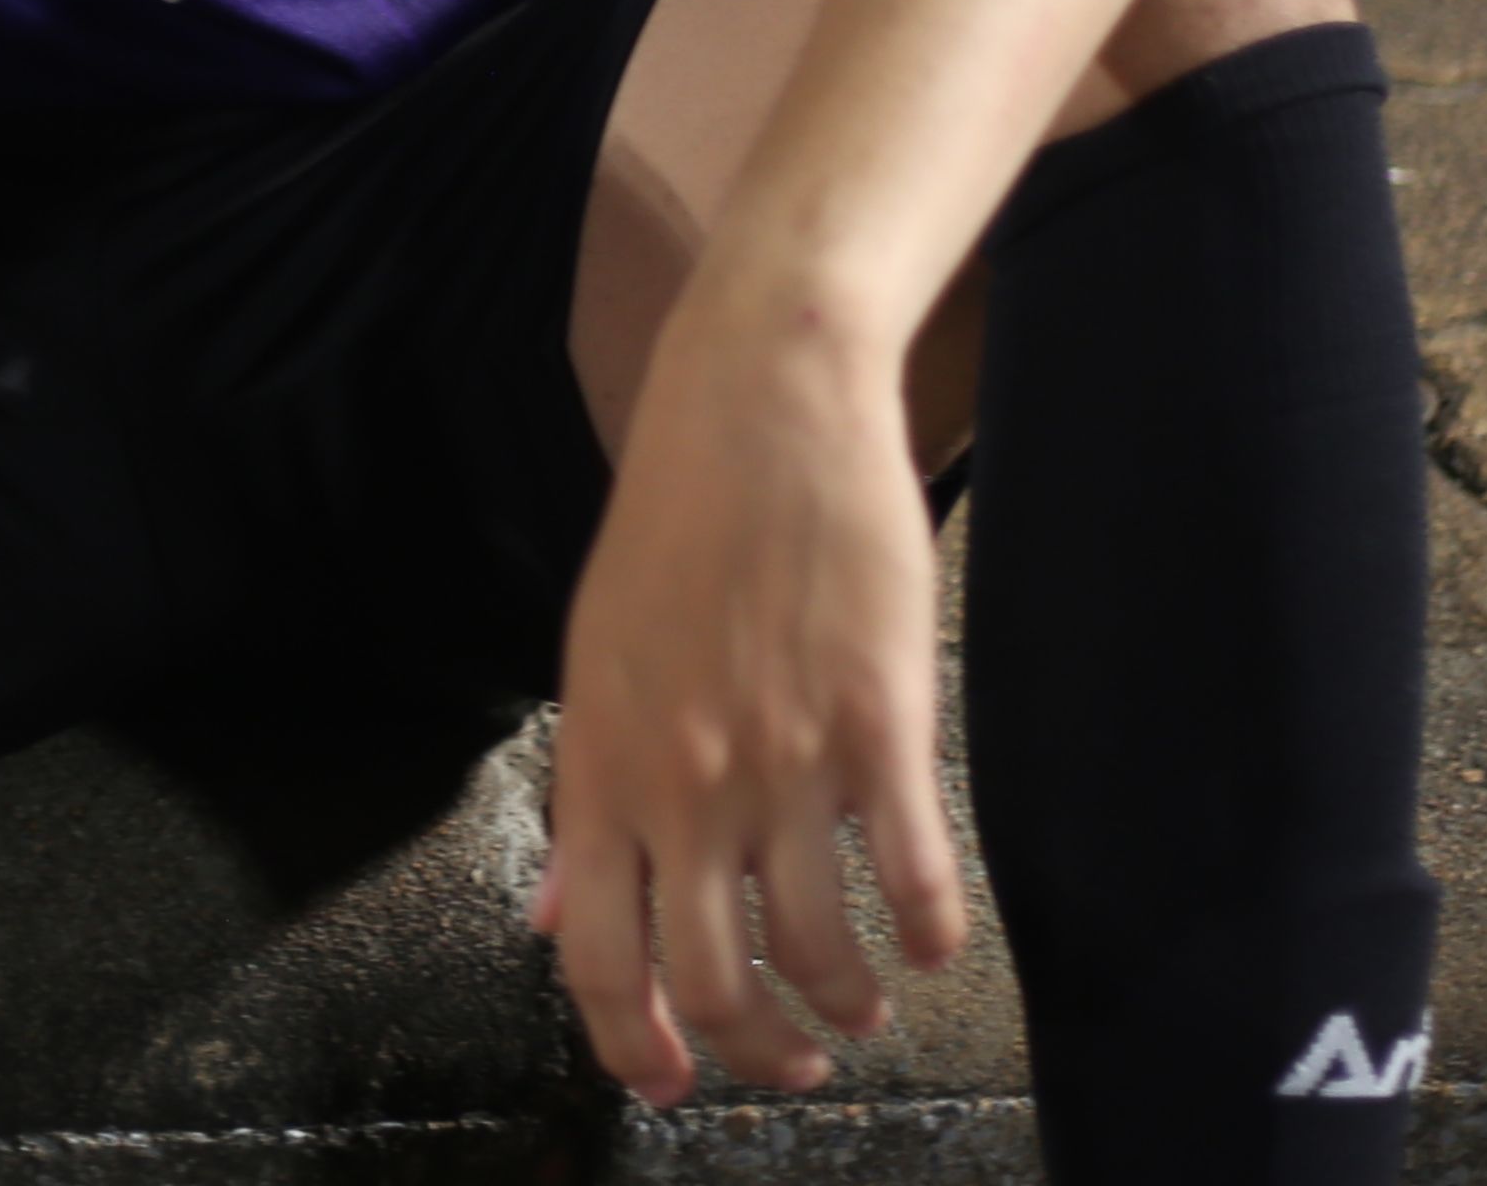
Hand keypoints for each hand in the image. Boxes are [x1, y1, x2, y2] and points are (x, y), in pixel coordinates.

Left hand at [533, 271, 964, 1103]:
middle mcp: (685, 781)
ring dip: (845, 1005)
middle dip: (756, 1052)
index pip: (598, 955)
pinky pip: (910, 876)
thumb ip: (587, 795)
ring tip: (862, 1009)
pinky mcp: (881, 724)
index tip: (670, 1083)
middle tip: (793, 1063)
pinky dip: (926, 936)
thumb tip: (556, 913)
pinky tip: (930, 945)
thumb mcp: (595, 657)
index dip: (632, 1045)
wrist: (761, 404)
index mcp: (602, 764)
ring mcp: (785, 758)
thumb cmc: (675, 518)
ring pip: (816, 947)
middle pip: (713, 981)